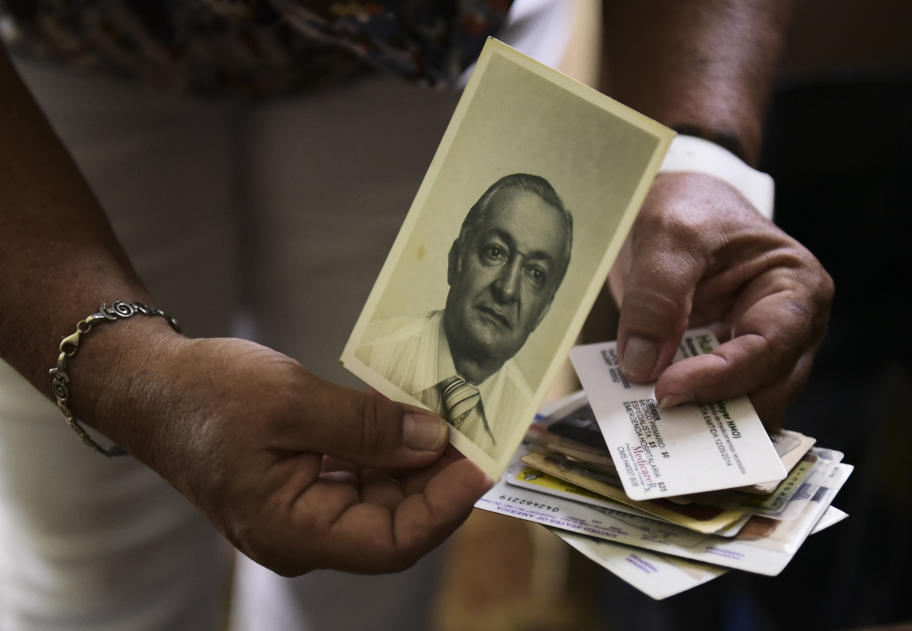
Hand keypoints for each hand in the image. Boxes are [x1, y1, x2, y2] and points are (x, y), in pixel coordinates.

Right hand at [83, 330, 491, 575]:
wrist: (150, 385)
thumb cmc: (206, 393)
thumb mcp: (293, 400)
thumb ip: (367, 425)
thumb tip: (435, 439)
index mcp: (291, 531)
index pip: (391, 542)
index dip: (445, 506)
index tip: (481, 462)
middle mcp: (300, 535)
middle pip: (392, 523)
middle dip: (438, 480)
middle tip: (477, 431)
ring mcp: (300, 513)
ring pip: (380, 501)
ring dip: (416, 463)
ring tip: (449, 419)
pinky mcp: (301, 488)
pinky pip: (358, 480)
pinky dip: (387, 452)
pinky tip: (407, 419)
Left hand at [608, 172, 833, 427]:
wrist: (675, 204)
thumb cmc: (689, 207)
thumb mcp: (670, 234)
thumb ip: (659, 295)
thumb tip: (643, 366)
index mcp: (797, 288)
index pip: (769, 349)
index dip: (722, 377)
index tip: (667, 390)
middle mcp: (790, 329)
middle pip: (765, 390)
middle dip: (717, 414)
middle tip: (662, 427)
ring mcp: (759, 352)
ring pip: (741, 407)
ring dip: (700, 422)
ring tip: (654, 433)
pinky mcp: (724, 366)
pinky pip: (711, 401)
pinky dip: (684, 413)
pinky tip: (649, 422)